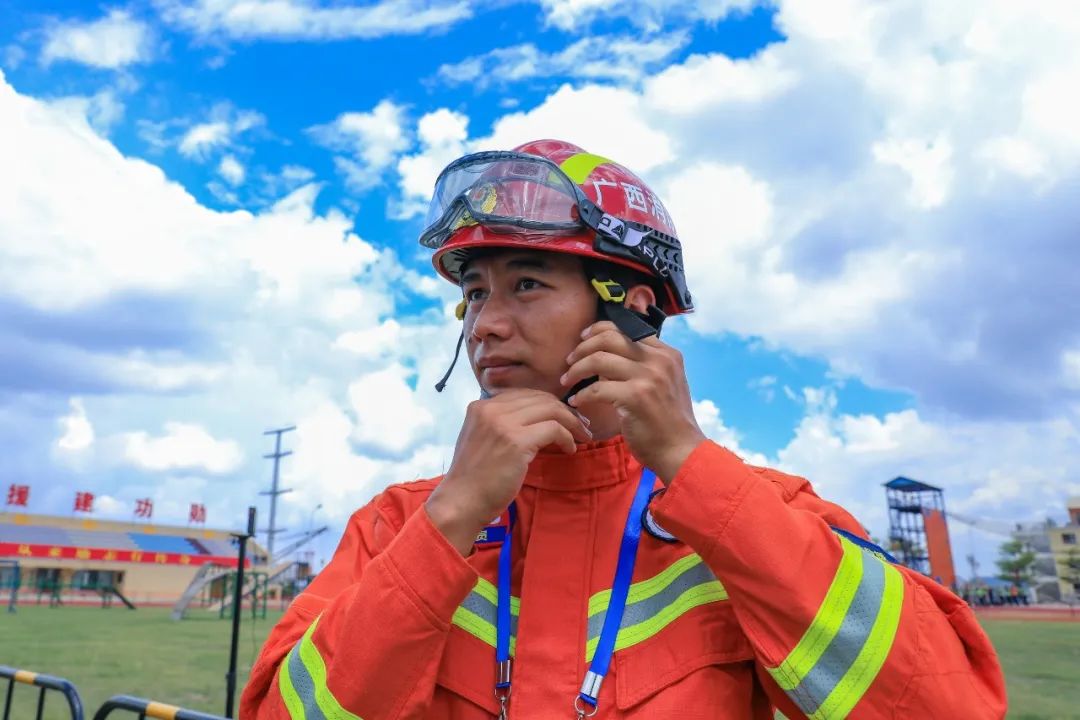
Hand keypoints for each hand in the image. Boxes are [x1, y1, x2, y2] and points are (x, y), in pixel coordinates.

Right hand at [426, 388, 592, 554]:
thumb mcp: (482, 439)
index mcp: (481, 406)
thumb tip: (536, 419)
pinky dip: (567, 437)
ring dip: (572, 422)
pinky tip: (570, 449)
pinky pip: (554, 429)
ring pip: (551, 409)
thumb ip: (501, 424)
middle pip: (540, 398)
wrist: (461, 502)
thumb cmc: (474, 479)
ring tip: (582, 436)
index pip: (524, 394)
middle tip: (581, 426)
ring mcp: (503, 423)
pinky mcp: (517, 441)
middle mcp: (490, 409)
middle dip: (565, 410)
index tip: (563, 417)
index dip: (548, 404)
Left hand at [561, 321, 705, 483]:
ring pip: (599, 359)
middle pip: (609, 337)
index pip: (626, 327)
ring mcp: (649, 377)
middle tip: (569, 361)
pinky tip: (577, 402)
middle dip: (582, 347)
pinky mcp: (637, 397)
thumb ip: (640, 366)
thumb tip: (605, 356)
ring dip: (576, 370)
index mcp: (666, 353)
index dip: (598, 330)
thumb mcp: (662, 384)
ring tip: (567, 381)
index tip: (583, 340)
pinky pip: (597, 388)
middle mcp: (659, 360)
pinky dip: (582, 395)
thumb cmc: (667, 422)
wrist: (681, 451)